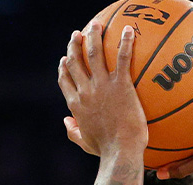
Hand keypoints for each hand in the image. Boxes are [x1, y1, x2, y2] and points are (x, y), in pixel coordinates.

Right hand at [57, 22, 146, 156]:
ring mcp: (102, 86)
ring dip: (93, 36)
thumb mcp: (85, 142)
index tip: (65, 57)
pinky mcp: (121, 85)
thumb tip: (66, 122)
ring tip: (96, 24)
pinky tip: (129, 30)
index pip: (65, 79)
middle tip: (78, 34)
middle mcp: (85, 91)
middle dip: (75, 45)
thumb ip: (73, 131)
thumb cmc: (106, 150)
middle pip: (75, 61)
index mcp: (75, 104)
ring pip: (93, 53)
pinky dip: (125, 42)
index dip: (64, 66)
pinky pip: (122, 58)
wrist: (120, 151)